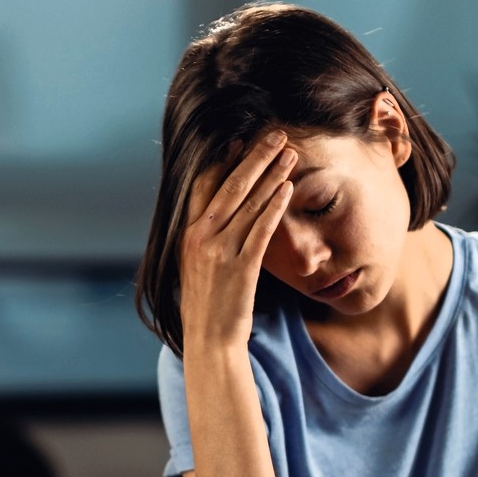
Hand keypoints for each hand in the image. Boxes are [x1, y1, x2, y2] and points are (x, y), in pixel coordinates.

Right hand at [179, 130, 297, 350]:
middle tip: (275, 134)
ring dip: (272, 175)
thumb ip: (204, 240)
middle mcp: (200, 238)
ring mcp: (220, 252)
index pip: (204, 186)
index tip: (241, 140)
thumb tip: (217, 216)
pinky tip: (288, 188)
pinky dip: (274, 206)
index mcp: (187, 235)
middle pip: (230, 186)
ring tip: (290, 153)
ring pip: (248, 204)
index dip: (224, 161)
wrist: (209, 342)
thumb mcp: (195, 267)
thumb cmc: (206, 307)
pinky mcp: (241, 268)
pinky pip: (260, 230)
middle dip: (255, 157)